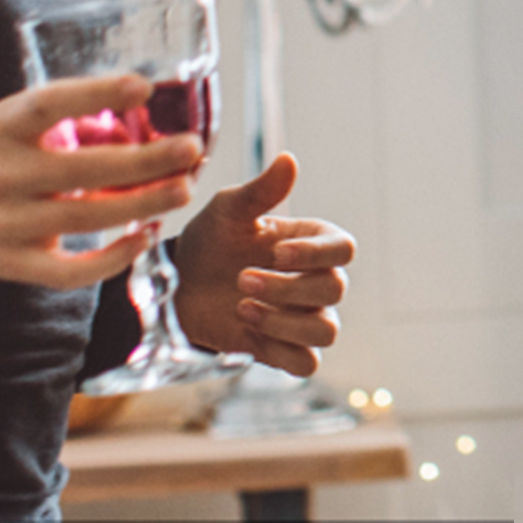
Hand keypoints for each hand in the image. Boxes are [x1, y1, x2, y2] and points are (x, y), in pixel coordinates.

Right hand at [0, 75, 203, 288]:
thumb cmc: (1, 154)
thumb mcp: (21, 123)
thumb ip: (74, 121)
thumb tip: (152, 119)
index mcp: (4, 126)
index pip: (49, 105)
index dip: (96, 94)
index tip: (144, 87)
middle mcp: (2, 173)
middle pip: (80, 169)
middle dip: (144, 161)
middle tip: (191, 149)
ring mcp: (6, 223)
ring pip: (84, 218)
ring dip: (141, 205)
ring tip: (183, 189)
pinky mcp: (14, 264)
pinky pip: (68, 270)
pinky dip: (111, 259)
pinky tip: (144, 237)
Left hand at [173, 152, 354, 375]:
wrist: (178, 285)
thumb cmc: (210, 240)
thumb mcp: (228, 210)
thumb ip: (261, 191)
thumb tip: (288, 159)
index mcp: (312, 242)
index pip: (343, 249)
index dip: (315, 254)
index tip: (275, 252)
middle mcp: (315, 279)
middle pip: (334, 289)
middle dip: (288, 288)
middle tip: (242, 280)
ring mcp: (303, 316)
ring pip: (326, 330)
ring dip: (285, 323)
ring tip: (243, 308)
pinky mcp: (285, 349)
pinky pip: (306, 363)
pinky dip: (280, 351)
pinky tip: (247, 331)